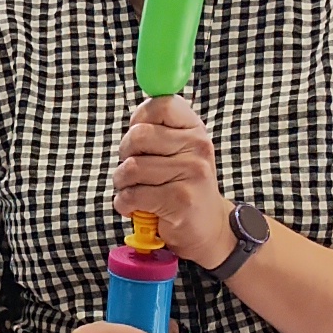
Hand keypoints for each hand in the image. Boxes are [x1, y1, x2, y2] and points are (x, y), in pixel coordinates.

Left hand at [111, 93, 231, 267]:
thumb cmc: (184, 187)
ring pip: (131, 167)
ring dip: (122, 184)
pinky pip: (132, 195)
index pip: (161, 104)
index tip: (139, 137)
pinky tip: (135, 208)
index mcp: (195, 130)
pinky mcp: (180, 200)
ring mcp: (191, 173)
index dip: (140, 118)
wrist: (210, 228)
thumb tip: (132, 123)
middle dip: (124, 155)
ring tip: (134, 191)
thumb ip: (159, 133)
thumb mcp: (180, 153)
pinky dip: (124, 204)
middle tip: (132, 170)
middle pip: (138, 136)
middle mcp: (197, 147)